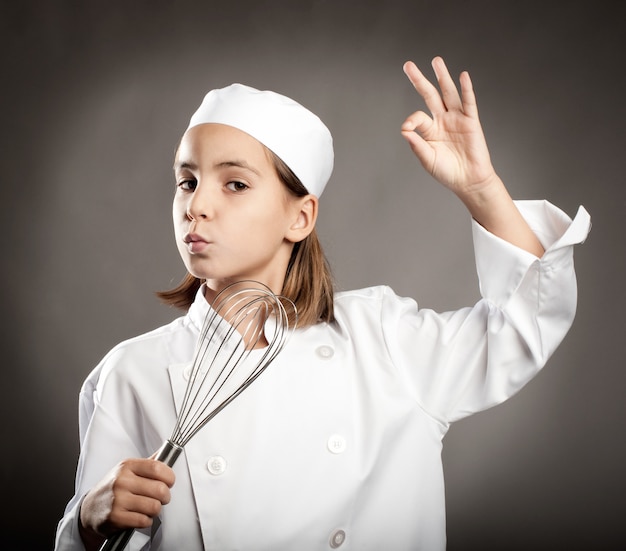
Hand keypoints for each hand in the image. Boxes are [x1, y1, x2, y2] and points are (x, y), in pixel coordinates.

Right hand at [79, 458, 174, 547]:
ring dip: (155, 510)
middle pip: (160, 489)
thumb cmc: (112, 488)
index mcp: (127, 466)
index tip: (169, 481)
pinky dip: (146, 521)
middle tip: (161, 498)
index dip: (169, 476)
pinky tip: (140, 516)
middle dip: (165, 496)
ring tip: (148, 507)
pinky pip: (144, 521)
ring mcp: (118, 500)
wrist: (89, 509)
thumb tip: (166, 451)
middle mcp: (122, 481)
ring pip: (154, 506)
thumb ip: (148, 462)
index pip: (157, 467)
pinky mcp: (116, 518)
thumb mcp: (127, 470)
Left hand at [401, 56, 544, 256]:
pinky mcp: (471, 122)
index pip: (417, 117)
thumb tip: (404, 130)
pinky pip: (469, 103)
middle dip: (419, 80)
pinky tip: (463, 76)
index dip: (411, 120)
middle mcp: (443, 120)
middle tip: (407, 65)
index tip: (407, 128)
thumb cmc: (447, 172)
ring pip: (448, 93)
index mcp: (430, 130)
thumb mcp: (428, 160)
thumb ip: (417, 145)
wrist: (468, 181)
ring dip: (442, 76)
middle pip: (430, 95)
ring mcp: (457, 119)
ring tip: (436, 60)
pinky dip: (466, 90)